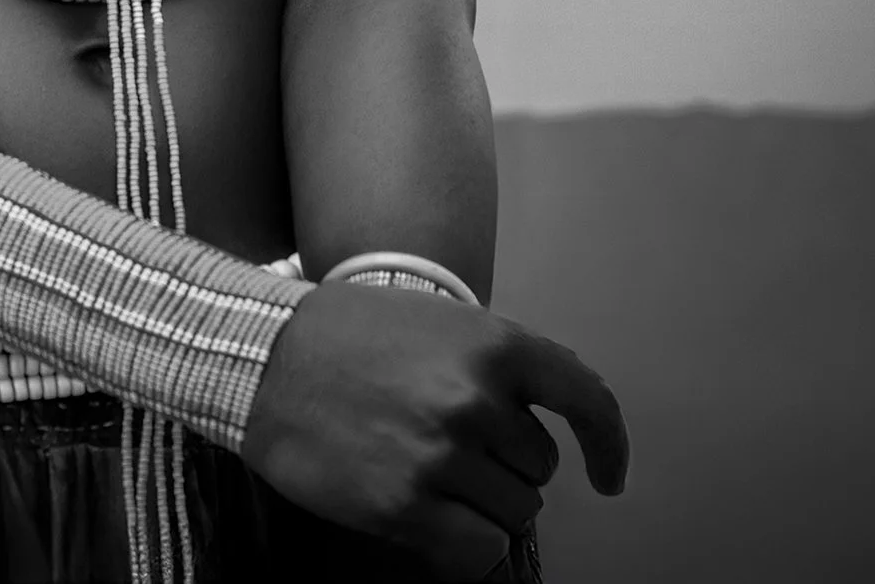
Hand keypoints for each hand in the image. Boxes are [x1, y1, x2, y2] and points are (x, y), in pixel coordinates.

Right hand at [240, 279, 627, 578]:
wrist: (265, 358)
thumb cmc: (349, 335)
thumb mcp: (438, 323)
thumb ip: (499, 364)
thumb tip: (556, 419)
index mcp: (491, 343)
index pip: (585, 398)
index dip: (608, 443)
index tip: (609, 474)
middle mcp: (475, 400)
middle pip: (540, 468)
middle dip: (507, 463)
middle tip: (450, 441)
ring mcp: (442, 456)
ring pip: (516, 513)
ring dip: (485, 504)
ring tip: (429, 470)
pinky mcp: (407, 507)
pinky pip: (479, 550)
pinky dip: (468, 543)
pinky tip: (431, 515)